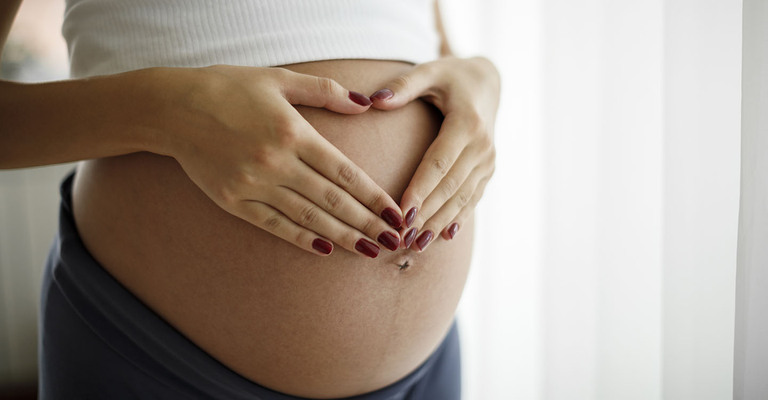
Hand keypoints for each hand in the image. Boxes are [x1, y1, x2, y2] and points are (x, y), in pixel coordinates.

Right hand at [151, 65, 403, 256]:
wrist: (171, 108)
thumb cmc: (228, 88)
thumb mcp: (279, 80)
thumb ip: (325, 91)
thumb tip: (364, 104)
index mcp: (293, 133)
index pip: (345, 173)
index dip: (374, 197)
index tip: (396, 214)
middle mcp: (277, 163)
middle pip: (332, 201)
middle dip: (367, 224)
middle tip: (394, 243)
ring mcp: (254, 185)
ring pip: (308, 218)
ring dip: (342, 236)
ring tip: (368, 251)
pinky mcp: (234, 201)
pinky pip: (274, 225)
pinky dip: (300, 239)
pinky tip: (324, 250)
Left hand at [368, 57, 498, 250]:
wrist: (488, 84)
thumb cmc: (451, 77)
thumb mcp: (429, 72)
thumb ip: (402, 86)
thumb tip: (373, 100)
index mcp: (467, 124)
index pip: (439, 163)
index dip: (420, 190)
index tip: (400, 212)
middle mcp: (482, 147)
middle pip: (450, 188)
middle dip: (426, 215)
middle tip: (400, 237)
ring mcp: (488, 162)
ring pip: (461, 199)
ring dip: (439, 224)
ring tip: (415, 245)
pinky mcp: (487, 172)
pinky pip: (472, 200)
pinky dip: (456, 220)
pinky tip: (442, 238)